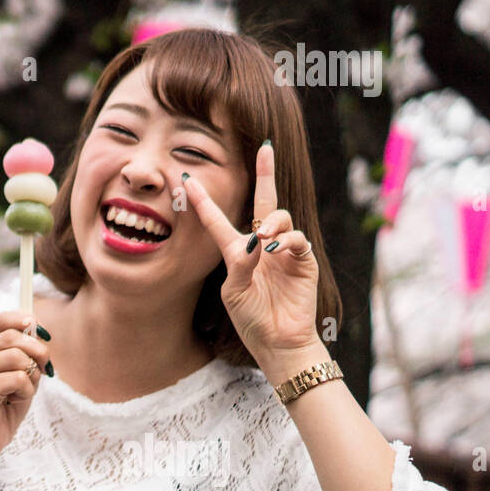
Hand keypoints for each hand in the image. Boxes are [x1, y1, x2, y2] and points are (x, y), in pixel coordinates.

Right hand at [0, 311, 51, 465]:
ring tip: (21, 393)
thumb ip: (24, 353)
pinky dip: (26, 391)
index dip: (28, 322)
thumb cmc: (0, 411)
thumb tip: (39, 330)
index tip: (43, 336)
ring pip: (18, 357)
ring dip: (31, 377)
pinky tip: (14, 402)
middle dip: (38, 353)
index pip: (3, 320)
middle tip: (43, 372)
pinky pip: (18, 378)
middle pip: (14, 337)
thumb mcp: (17, 376)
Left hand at [182, 144, 322, 365]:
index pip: (217, 220)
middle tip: (266, 149)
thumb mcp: (234, 291)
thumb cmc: (252, 319)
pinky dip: (287, 241)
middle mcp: (261, 245)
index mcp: (237, 252)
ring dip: (273, 223)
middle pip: (263, 202)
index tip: (186, 180)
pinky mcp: (303, 260)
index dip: (203, 201)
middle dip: (266, 174)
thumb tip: (256, 239)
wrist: (278, 341)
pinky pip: (297, 240)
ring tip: (266, 239)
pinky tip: (277, 251)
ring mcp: (284, 251)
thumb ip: (240, 263)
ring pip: (280, 217)